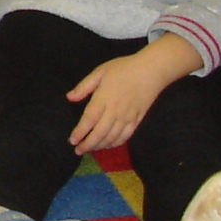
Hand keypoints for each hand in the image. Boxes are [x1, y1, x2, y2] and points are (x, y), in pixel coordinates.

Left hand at [65, 40, 195, 154]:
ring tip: (90, 149)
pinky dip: (115, 143)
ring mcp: (127, 117)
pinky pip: (125, 136)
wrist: (151, 70)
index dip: (80, 132)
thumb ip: (84, 86)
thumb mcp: (100, 72)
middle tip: (78, 151)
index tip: (72, 141)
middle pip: (100, 133)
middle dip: (88, 145)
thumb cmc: (124, 68)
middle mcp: (115, 111)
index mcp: (103, 98)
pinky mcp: (137, 120)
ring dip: (100, 146)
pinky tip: (108, 145)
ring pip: (112, 137)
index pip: (89, 119)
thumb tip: (69, 97)